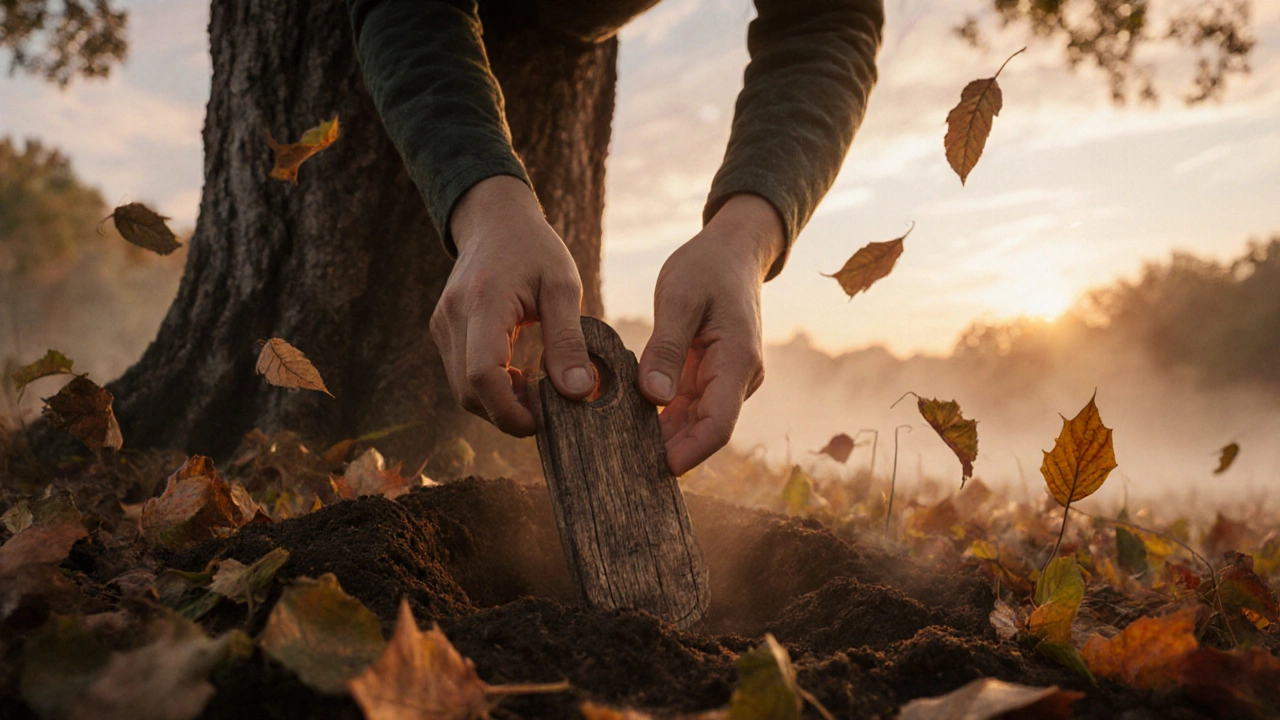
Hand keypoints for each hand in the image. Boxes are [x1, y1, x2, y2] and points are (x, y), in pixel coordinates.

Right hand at [431, 175, 594, 435]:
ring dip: (498, 403)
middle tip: (548, 409)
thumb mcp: (563, 286)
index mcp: (484, 301)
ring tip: (536, 391)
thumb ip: (568, 339)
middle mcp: (452, 316)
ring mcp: (442, 325)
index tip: (543, 420)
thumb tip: (578, 392)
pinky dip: (489, 388)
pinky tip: (518, 376)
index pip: (483, 374)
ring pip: (462, 390)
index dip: (510, 409)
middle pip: (469, 391)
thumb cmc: (535, 249)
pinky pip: (460, 376)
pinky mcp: (442, 331)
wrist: (494, 221)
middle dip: (507, 413)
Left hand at [639, 194, 784, 474]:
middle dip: (671, 449)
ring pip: (695, 420)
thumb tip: (654, 398)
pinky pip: (688, 404)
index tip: (662, 468)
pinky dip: (663, 416)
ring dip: (664, 436)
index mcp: (737, 360)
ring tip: (619, 451)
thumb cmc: (707, 267)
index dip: (692, 451)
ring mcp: (726, 378)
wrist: (733, 250)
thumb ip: (666, 348)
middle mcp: (738, 376)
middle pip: (705, 429)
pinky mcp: (711, 374)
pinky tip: (629, 425)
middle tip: (623, 467)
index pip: (719, 423)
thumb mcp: (679, 299)